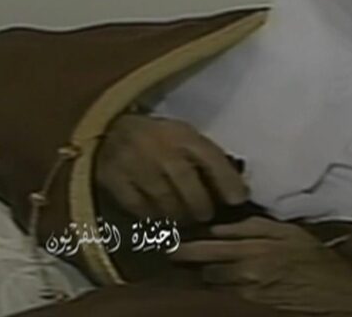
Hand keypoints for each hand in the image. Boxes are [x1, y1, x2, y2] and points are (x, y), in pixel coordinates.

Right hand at [95, 113, 248, 222]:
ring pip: (165, 201)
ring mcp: (135, 164)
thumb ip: (209, 160)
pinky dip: (153, 217)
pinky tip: (160, 218)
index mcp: (184, 135)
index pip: (211, 158)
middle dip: (201, 206)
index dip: (228, 181)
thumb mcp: (187, 138)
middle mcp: (161, 148)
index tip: (238, 200)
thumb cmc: (161, 139)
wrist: (112, 131)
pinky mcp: (114, 180)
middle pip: (188, 185)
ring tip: (185, 220)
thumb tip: (239, 193)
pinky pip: (140, 208)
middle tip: (206, 216)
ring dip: (179, 216)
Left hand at [171, 217, 351, 315]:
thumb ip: (250, 226)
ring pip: (213, 287)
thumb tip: (218, 227)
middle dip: (197, 264)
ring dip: (209, 277)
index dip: (184, 249)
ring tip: (212, 267)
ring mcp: (246, 295)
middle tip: (189, 254)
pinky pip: (227, 297)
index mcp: (252, 252)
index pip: (206, 250)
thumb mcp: (286, 231)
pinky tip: (229, 280)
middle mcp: (244, 276)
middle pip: (204, 272)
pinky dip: (223, 288)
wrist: (335, 290)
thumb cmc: (313, 256)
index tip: (169, 244)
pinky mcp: (252, 308)